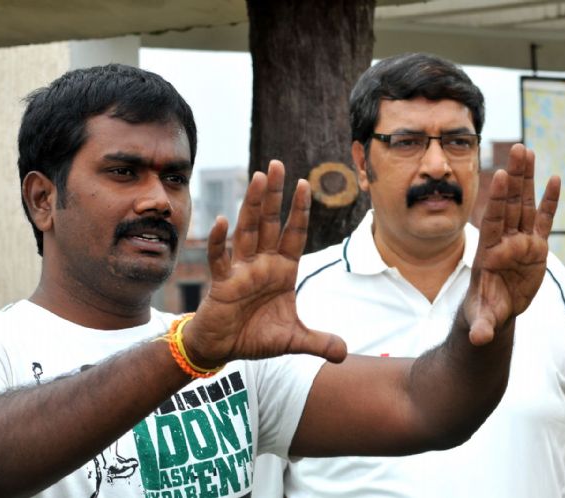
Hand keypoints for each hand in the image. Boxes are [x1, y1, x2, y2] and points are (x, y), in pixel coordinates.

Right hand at [182, 160, 347, 366]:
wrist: (223, 349)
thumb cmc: (255, 337)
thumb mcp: (293, 340)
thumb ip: (318, 342)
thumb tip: (345, 354)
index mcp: (282, 271)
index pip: (294, 235)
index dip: (299, 211)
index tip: (305, 184)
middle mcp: (262, 264)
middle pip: (270, 223)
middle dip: (275, 195)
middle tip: (278, 165)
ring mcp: (241, 270)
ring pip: (247, 231)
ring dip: (252, 205)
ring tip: (258, 178)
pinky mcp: (222, 283)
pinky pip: (221, 258)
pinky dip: (220, 241)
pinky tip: (222, 221)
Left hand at [464, 143, 559, 345]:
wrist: (493, 310)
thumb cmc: (483, 312)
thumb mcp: (483, 319)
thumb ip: (482, 326)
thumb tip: (478, 339)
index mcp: (490, 252)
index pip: (494, 221)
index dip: (498, 199)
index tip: (501, 175)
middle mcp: (505, 240)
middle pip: (510, 205)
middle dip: (514, 179)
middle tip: (518, 150)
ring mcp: (520, 241)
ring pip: (524, 205)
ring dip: (528, 180)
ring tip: (528, 152)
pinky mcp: (536, 248)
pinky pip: (544, 220)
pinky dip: (549, 202)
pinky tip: (554, 178)